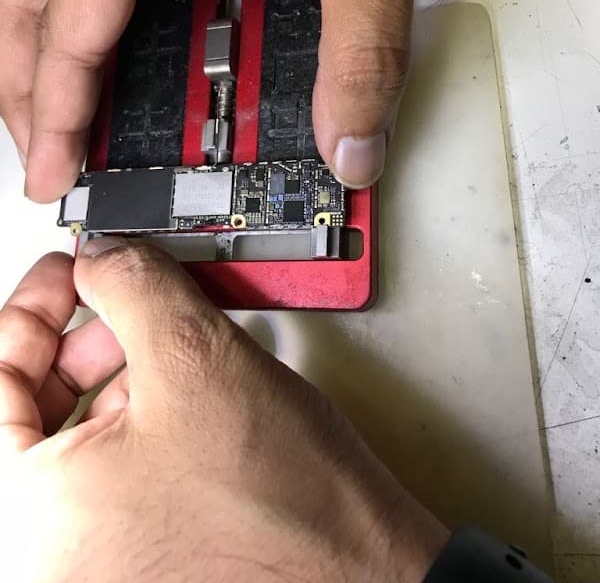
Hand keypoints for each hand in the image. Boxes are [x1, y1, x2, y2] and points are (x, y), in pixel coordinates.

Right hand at [0, 0, 462, 199]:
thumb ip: (362, 49)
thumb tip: (351, 142)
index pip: (70, 24)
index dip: (57, 111)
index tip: (52, 170)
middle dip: (25, 83)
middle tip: (40, 153)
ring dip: (40, 46)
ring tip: (54, 111)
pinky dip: (84, 11)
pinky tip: (106, 44)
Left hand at [0, 240, 446, 581]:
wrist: (364, 574)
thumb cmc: (290, 510)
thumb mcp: (198, 359)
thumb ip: (132, 286)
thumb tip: (102, 257)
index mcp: (37, 515)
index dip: (33, 308)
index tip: (68, 273)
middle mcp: (57, 551)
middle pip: (37, 410)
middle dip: (85, 340)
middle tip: (120, 300)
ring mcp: (98, 561)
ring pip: (81, 437)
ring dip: (120, 375)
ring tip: (170, 345)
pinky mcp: (141, 558)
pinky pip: (115, 470)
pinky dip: (143, 417)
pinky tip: (186, 392)